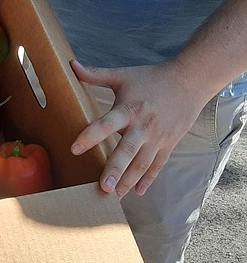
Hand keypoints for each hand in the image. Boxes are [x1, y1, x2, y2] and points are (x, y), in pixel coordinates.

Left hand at [69, 59, 207, 198]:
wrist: (190, 81)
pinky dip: (148, 180)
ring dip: (129, 181)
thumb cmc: (152, 78)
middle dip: (115, 170)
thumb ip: (95, 74)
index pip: (106, 124)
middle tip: (102, 187)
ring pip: (142, 163)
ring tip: (115, 196)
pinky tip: (138, 193)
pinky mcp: (168, 144)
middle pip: (128, 151)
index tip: (74, 149)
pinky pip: (157, 165)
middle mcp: (143, 126)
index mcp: (128, 109)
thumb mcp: (122, 75)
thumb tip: (71, 65)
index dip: (90, 136)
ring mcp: (158, 137)